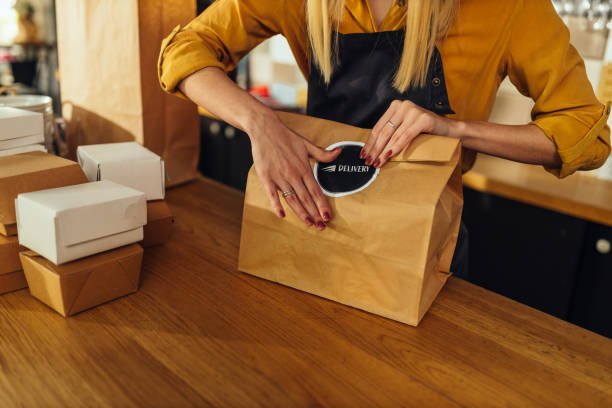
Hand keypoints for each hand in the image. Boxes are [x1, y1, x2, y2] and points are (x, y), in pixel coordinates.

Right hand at [249, 112, 341, 230]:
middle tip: (322, 226)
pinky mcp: (266, 177)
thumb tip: (339, 153)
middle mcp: (293, 175)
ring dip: (301, 213)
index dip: (322, 205)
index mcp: (304, 168)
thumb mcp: (306, 144)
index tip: (328, 216)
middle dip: (315, 214)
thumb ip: (323, 153)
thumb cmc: (286, 137)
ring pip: (292, 199)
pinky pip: (272, 195)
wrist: (265, 129)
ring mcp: (279, 177)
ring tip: (309, 224)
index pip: (316, 191)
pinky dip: (277, 206)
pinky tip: (283, 215)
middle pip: (306, 199)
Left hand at [360, 100, 452, 167]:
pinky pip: (406, 136)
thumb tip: (372, 150)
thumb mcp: (404, 129)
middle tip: (368, 162)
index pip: (379, 127)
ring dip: (383, 151)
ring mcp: (414, 110)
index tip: (363, 155)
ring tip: (377, 162)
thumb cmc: (425, 132)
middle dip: (375, 149)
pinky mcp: (424, 118)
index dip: (370, 142)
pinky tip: (389, 156)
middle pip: (384, 131)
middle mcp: (403, 105)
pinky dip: (396, 147)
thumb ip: (391, 133)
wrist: (449, 130)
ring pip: (393, 135)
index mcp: (395, 107)